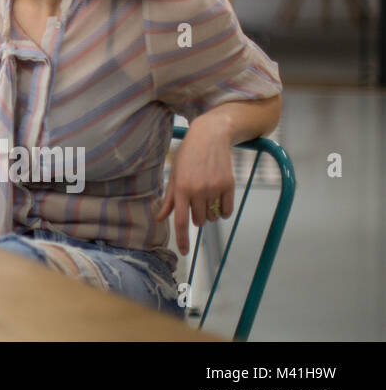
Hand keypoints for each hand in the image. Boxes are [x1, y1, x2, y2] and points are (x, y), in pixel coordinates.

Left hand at [156, 117, 235, 254]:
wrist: (209, 137)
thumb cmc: (187, 156)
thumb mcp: (173, 175)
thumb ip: (168, 198)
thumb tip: (160, 218)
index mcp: (180, 188)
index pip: (180, 221)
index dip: (182, 239)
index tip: (184, 252)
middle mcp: (197, 190)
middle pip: (198, 221)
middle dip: (196, 217)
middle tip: (196, 201)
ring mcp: (214, 188)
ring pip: (212, 217)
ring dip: (209, 213)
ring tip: (206, 195)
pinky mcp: (229, 186)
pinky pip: (227, 211)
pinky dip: (223, 210)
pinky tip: (219, 198)